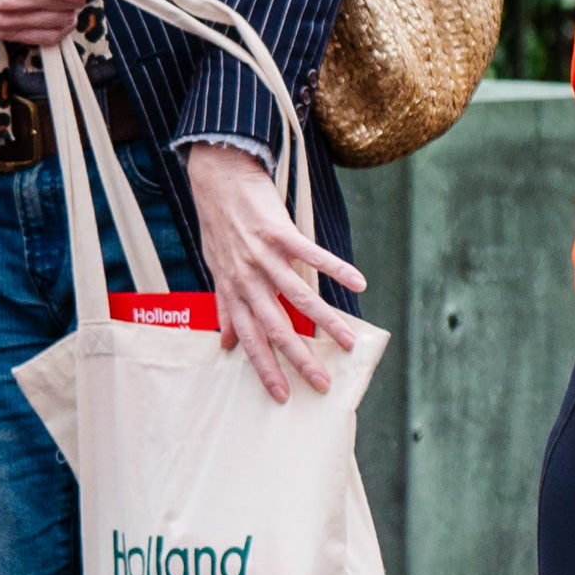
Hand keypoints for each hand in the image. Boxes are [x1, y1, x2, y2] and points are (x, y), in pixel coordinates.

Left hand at [181, 142, 367, 403]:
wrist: (217, 178)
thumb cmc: (219, 226)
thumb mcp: (215, 269)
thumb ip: (224, 307)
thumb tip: (225, 344)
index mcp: (233, 291)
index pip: (251, 340)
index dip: (265, 369)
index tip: (282, 396)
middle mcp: (246, 279)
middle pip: (276, 327)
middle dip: (299, 359)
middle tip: (322, 383)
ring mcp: (262, 256)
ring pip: (298, 296)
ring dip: (326, 321)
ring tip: (348, 341)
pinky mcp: (279, 231)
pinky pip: (311, 254)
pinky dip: (336, 268)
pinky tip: (358, 283)